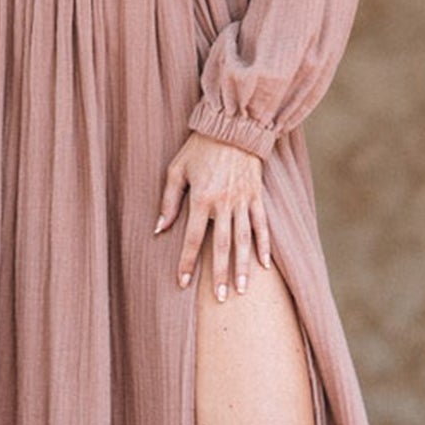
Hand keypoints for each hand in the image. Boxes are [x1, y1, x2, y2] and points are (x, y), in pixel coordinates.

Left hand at [154, 133, 271, 299]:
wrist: (233, 127)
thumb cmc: (199, 148)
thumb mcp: (176, 170)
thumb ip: (168, 201)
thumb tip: (160, 229)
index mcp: (201, 198)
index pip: (192, 238)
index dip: (187, 262)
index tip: (183, 283)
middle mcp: (223, 203)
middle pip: (221, 245)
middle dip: (219, 273)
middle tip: (220, 298)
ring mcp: (243, 200)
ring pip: (243, 240)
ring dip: (242, 266)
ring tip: (240, 290)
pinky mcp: (256, 196)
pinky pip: (261, 225)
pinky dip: (263, 245)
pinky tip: (263, 265)